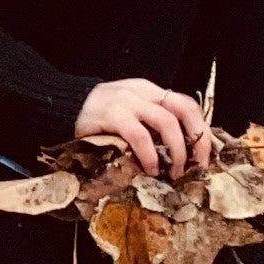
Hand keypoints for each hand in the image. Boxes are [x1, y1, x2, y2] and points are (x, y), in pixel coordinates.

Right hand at [75, 75, 216, 177]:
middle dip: (197, 139)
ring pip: (167, 122)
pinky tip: (150, 168)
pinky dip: (150, 155)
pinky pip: (140, 135)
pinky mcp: (112, 115)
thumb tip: (179, 153)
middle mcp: (142, 93)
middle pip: (185, 109)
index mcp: (149, 91)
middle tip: (197, 165)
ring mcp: (127, 102)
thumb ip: (149, 124)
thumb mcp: (129, 113)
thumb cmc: (98, 118)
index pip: (187, 105)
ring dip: (177, 151)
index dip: (201, 131)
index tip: (203, 156)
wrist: (60, 107)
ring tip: (174, 171)